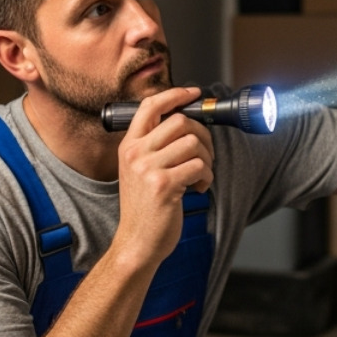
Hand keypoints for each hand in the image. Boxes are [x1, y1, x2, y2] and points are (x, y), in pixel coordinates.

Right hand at [112, 86, 214, 264]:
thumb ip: (154, 147)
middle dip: (203, 135)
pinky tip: (198, 189)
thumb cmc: (144, 208)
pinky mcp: (164, 185)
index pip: (151, 107)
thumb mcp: (138, 172)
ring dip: (207, 160)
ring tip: (200, 176)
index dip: (175, 95)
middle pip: (181, 121)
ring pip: (194, 143)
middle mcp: (136, 153)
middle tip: (205, 155)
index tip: (193, 94)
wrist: (137, 243)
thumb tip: (186, 123)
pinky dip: (207, 177)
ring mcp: (148, 169)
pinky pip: (199, 166)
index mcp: (129, 146)